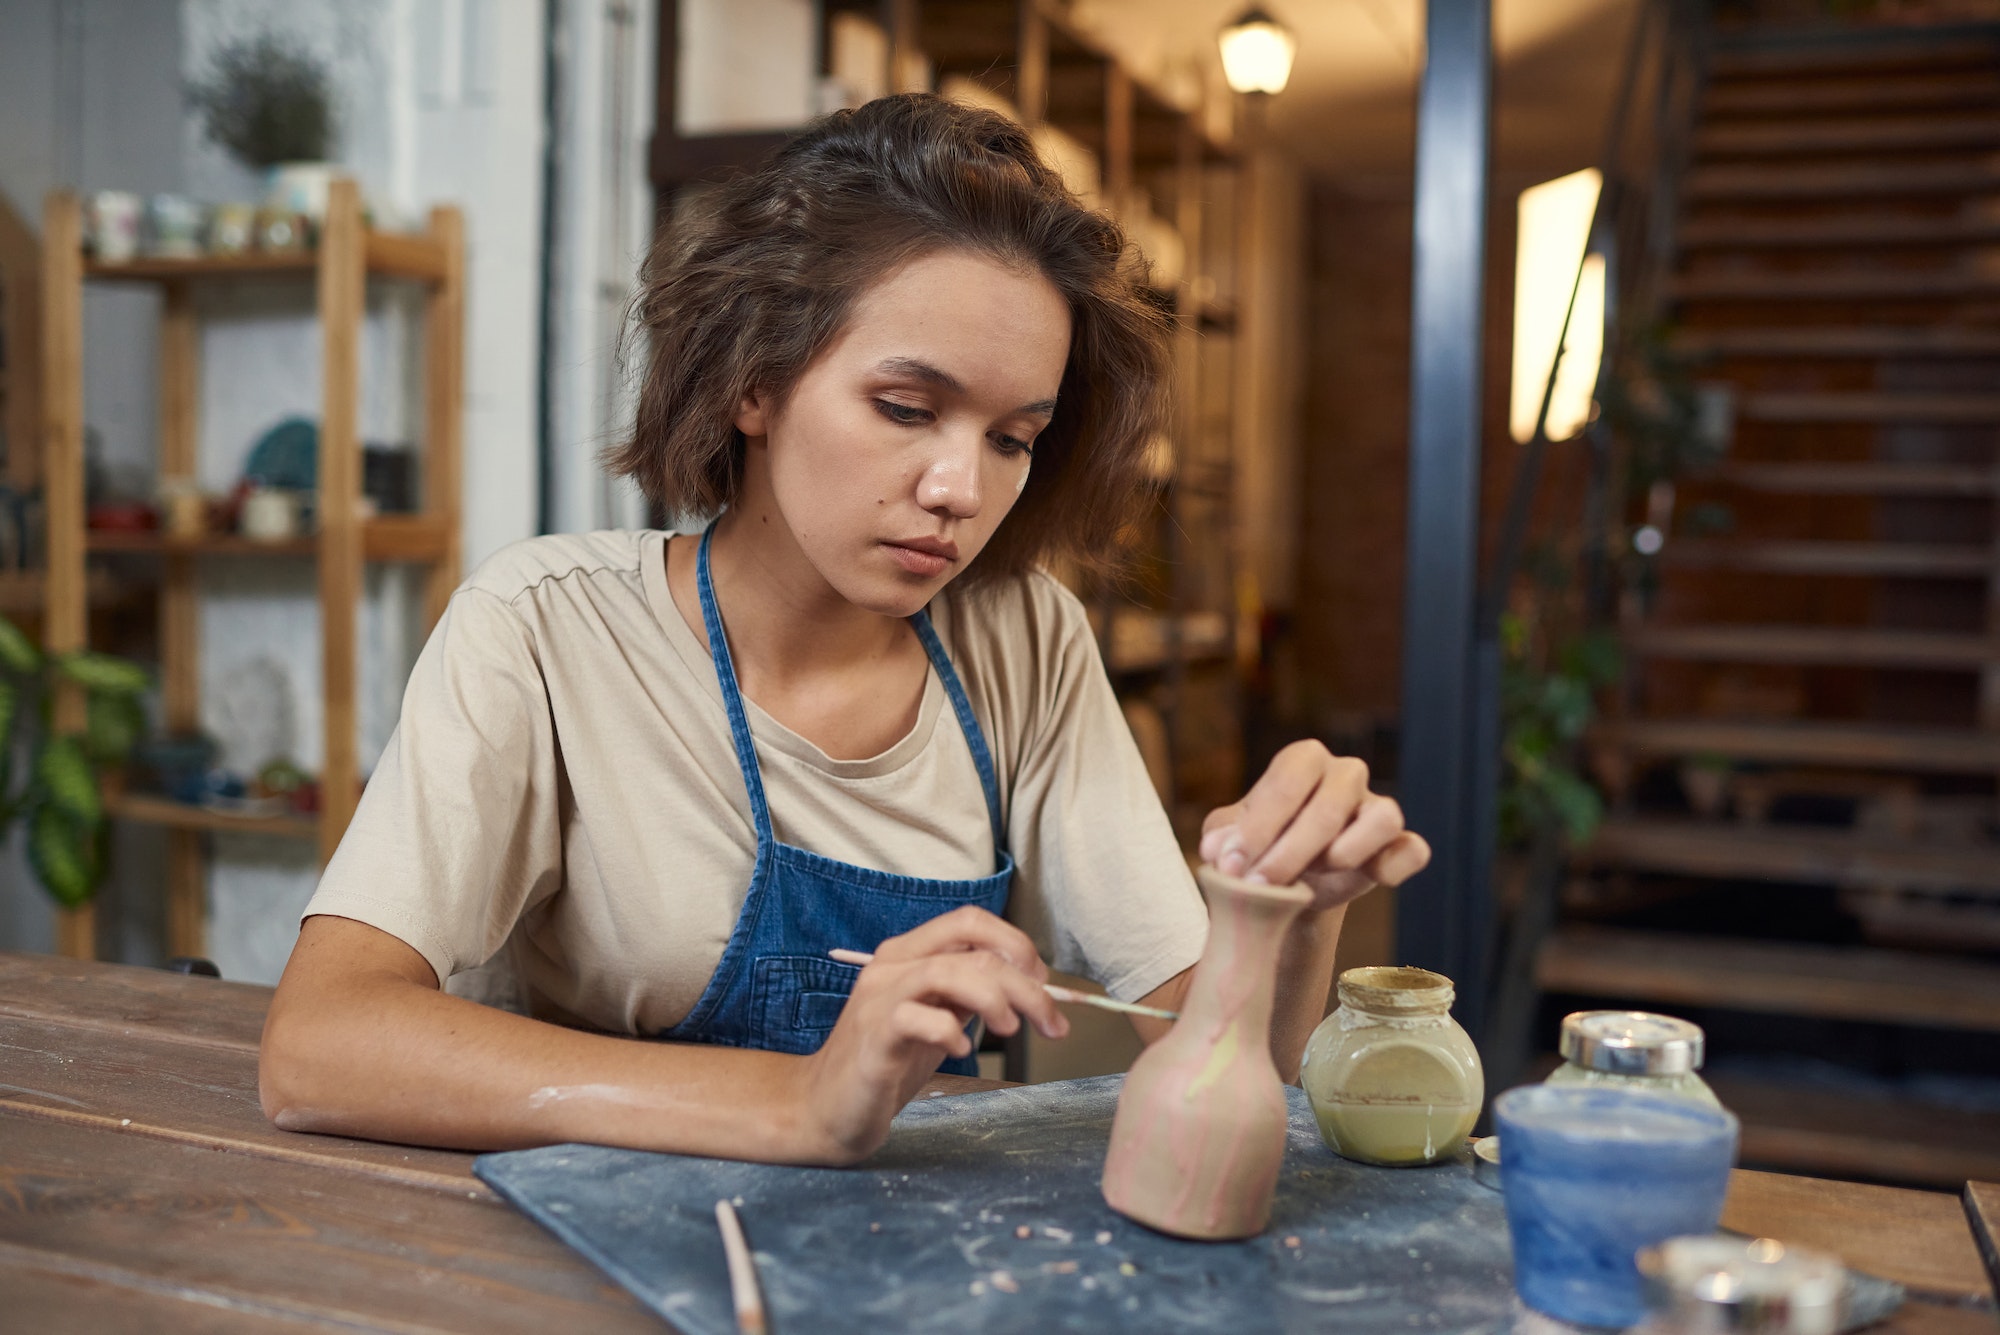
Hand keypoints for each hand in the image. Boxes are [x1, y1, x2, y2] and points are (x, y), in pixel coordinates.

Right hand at [795, 906, 1068, 1163]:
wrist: (826, 1108)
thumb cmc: (887, 1063)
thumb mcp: (936, 1017)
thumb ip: (970, 994)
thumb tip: (1031, 984)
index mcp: (909, 954)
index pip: (970, 922)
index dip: (1016, 944)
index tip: (1043, 983)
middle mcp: (892, 965)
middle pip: (972, 950)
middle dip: (1025, 984)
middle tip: (1051, 1022)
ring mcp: (879, 999)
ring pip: (949, 971)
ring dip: (995, 999)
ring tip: (1010, 1030)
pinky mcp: (873, 1037)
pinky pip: (919, 1018)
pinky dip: (950, 1032)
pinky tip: (961, 1051)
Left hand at [1198, 740, 1430, 913]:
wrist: (1290, 883)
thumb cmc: (1259, 846)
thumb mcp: (1229, 838)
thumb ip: (1223, 838)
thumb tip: (1217, 850)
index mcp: (1303, 759)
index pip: (1287, 782)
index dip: (1258, 826)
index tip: (1230, 866)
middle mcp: (1345, 775)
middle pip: (1330, 803)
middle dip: (1290, 851)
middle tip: (1258, 887)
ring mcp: (1377, 808)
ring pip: (1383, 817)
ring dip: (1346, 851)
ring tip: (1313, 878)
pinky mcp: (1398, 844)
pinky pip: (1412, 849)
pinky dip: (1397, 865)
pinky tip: (1371, 879)